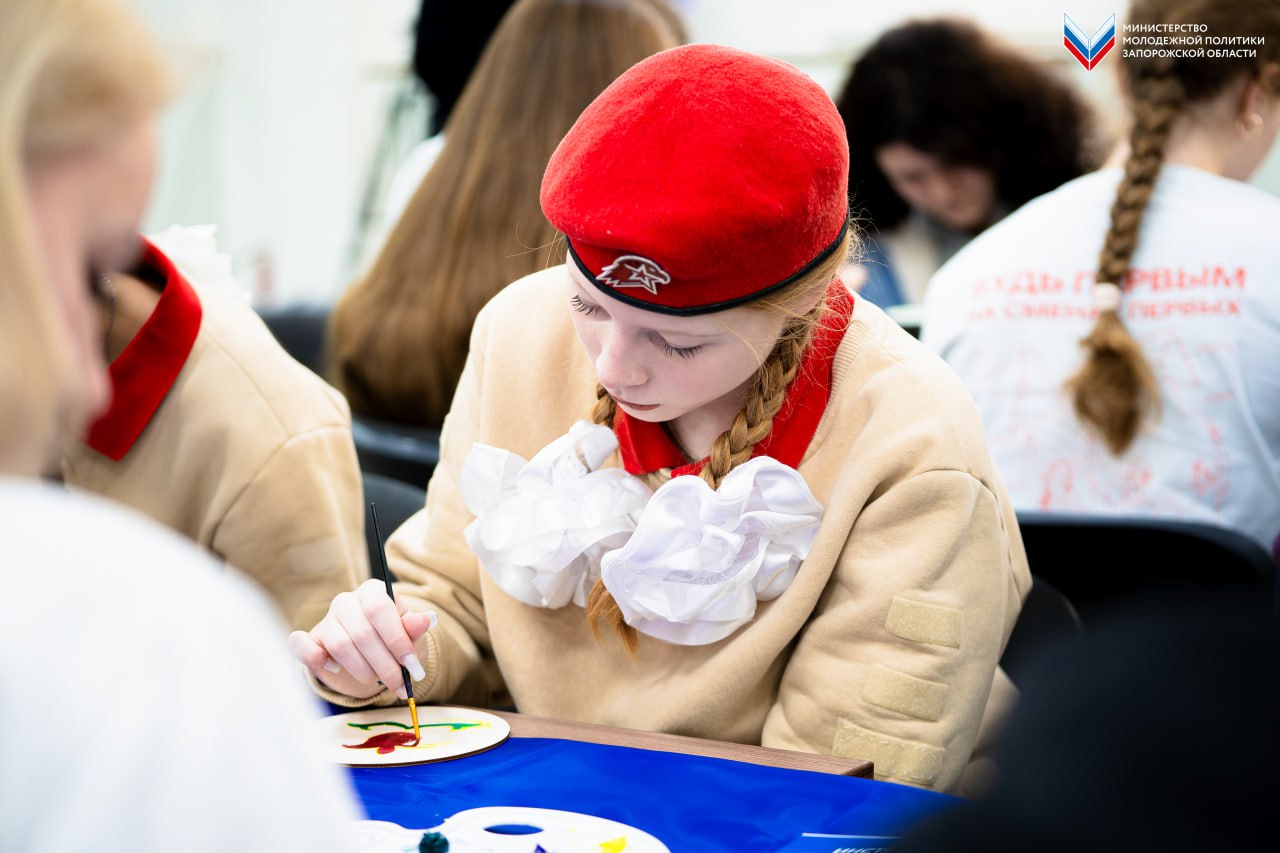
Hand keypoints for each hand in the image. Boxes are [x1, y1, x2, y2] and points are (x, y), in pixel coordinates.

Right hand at [288, 578, 435, 699]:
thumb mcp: (409, 634)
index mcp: (372, 592)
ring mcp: (326, 620)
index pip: (380, 608)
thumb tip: (428, 619)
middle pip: (362, 633)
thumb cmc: (391, 639)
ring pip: (341, 646)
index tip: (413, 667)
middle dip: (385, 665)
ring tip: (377, 681)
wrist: (368, 652)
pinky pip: (301, 645)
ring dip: (363, 670)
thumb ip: (415, 628)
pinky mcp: (310, 639)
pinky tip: (336, 670)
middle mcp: (346, 602)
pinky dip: (317, 660)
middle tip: (399, 685)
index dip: (397, 640)